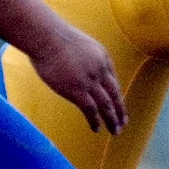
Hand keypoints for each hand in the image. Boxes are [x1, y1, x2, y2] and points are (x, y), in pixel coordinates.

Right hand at [21, 16, 127, 136]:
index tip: (118, 106)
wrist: (45, 36)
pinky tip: (96, 129)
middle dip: (120, 110)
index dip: (116, 96)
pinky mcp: (77, 90)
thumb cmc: (52, 37)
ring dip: (112, 120)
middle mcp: (100, 70)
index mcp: (102, 57)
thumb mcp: (76, 43)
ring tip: (115, 131)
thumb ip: (81, 56)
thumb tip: (73, 64)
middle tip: (123, 123)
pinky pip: (91, 110)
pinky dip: (95, 121)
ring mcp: (89, 80)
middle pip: (115, 94)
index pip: (112, 80)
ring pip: (106, 105)